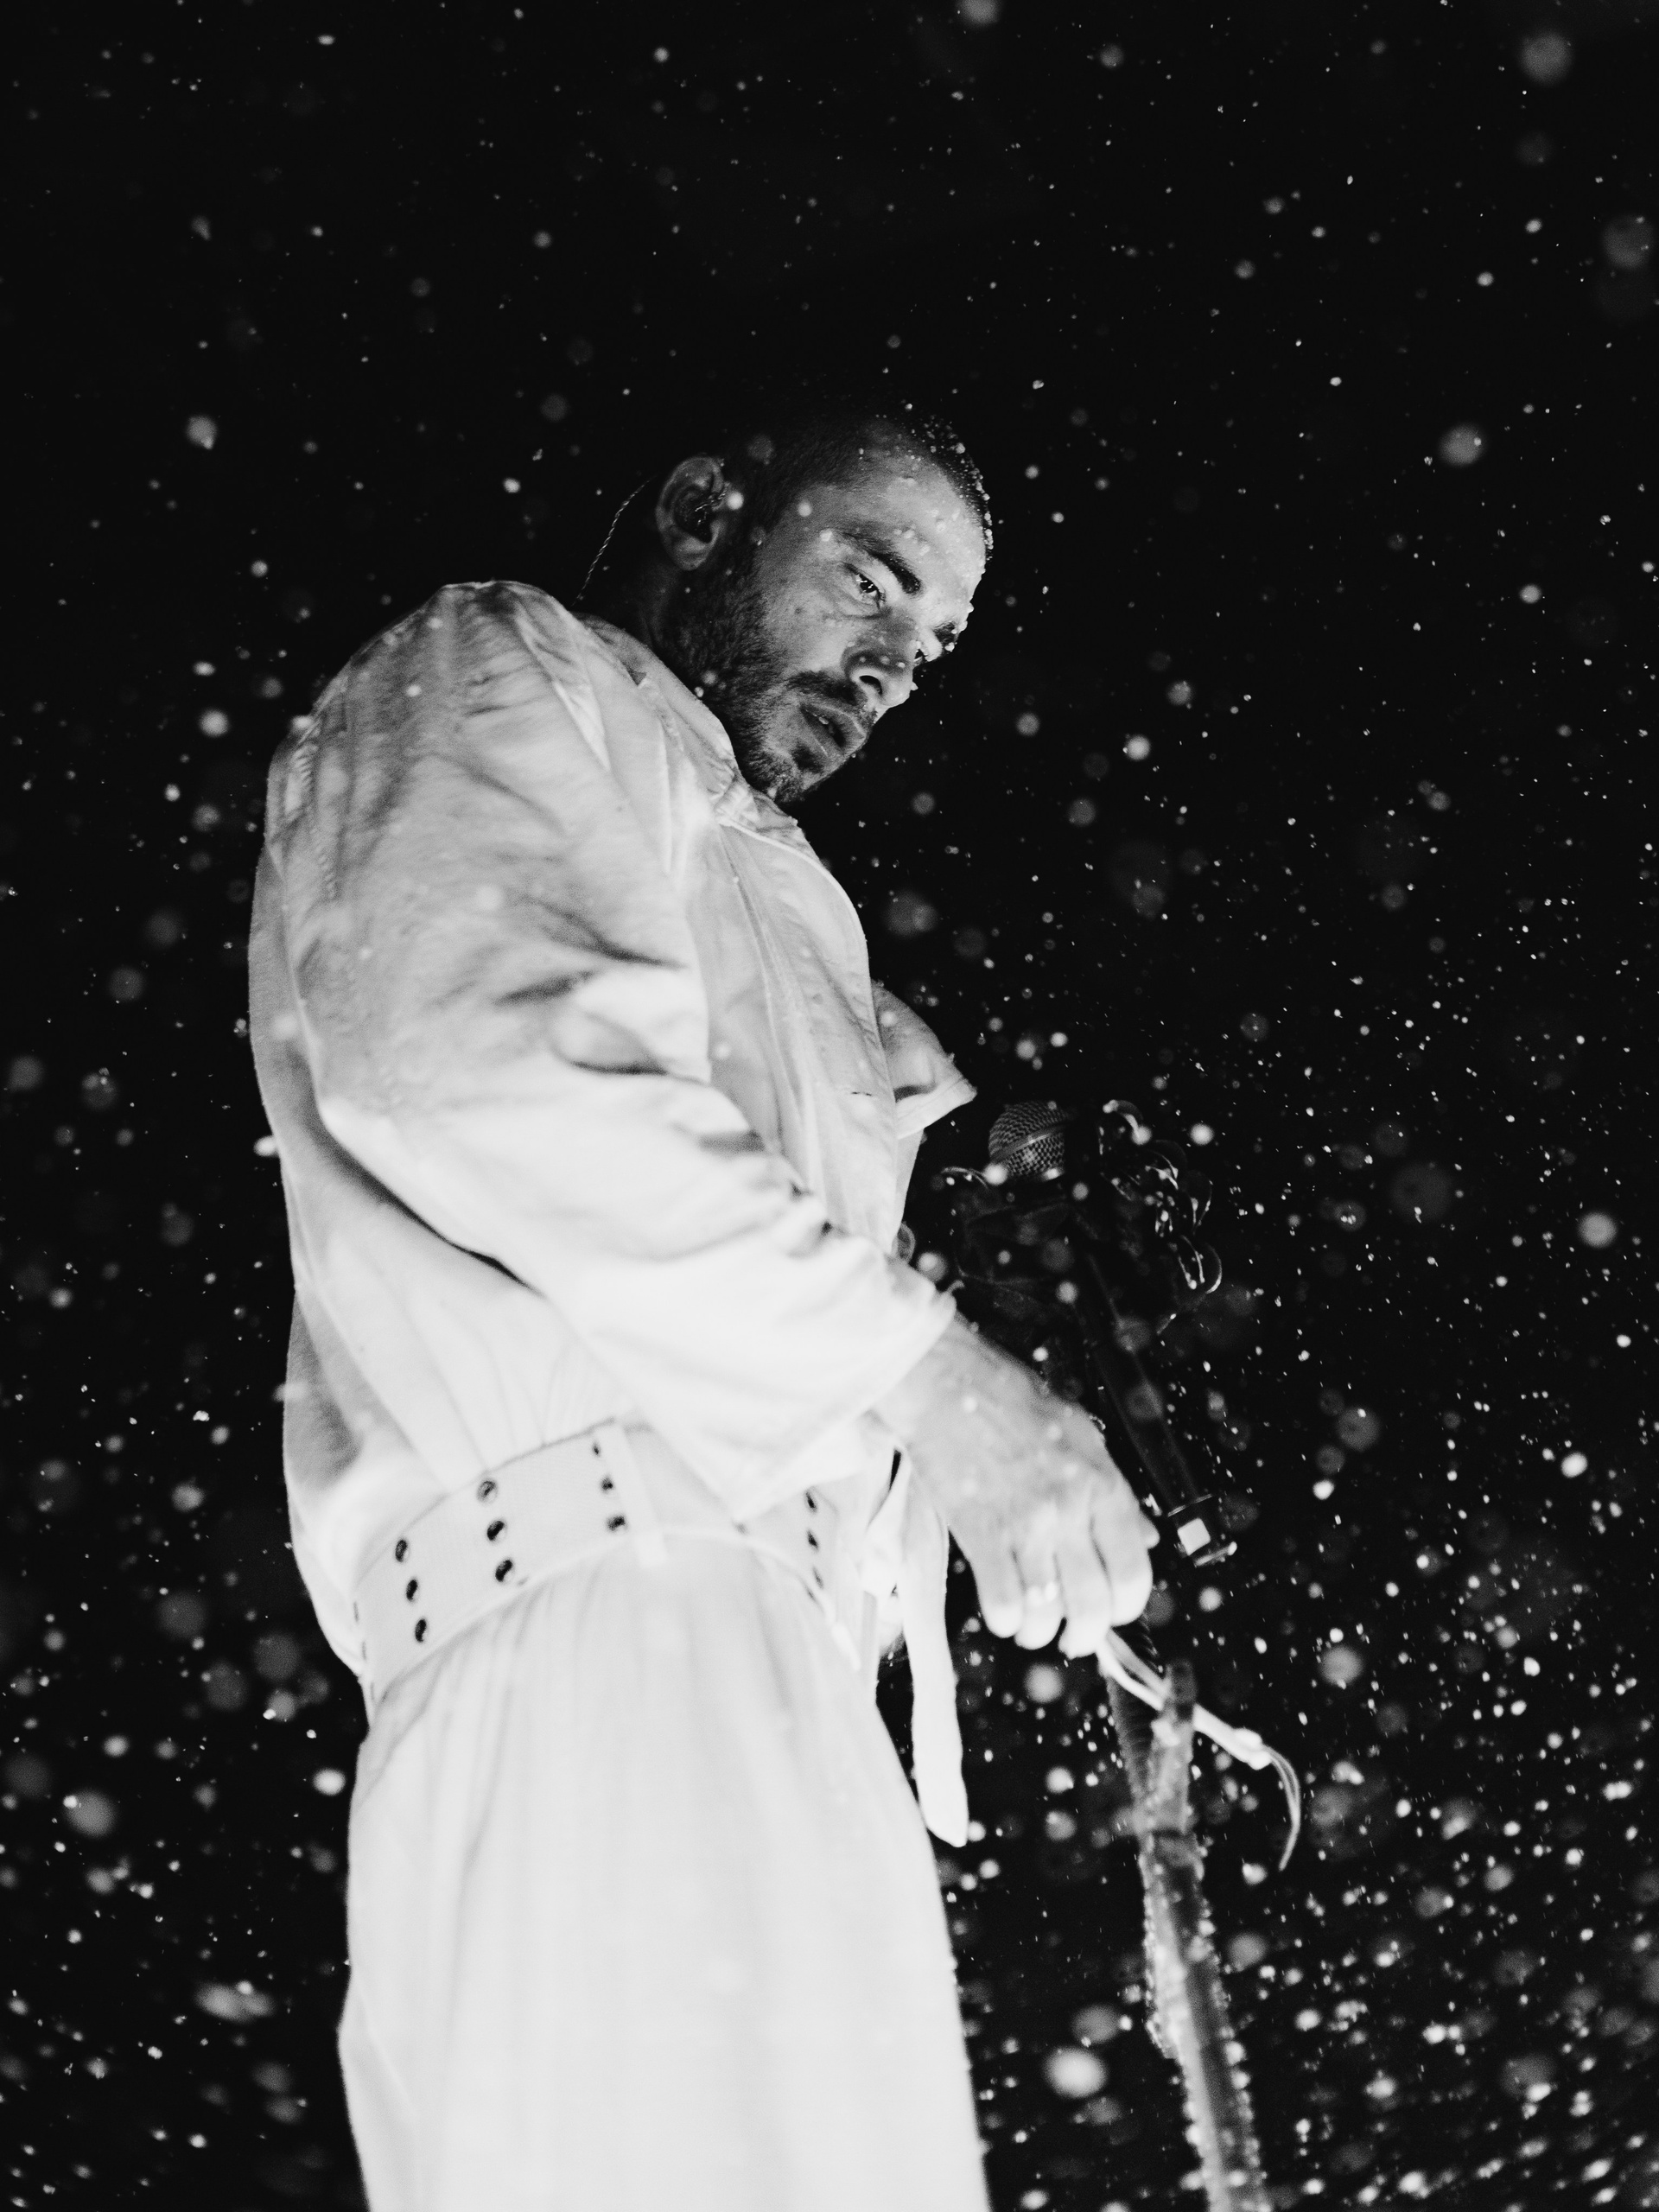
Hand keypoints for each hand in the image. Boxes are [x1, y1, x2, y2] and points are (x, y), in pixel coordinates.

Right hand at [876, 1316, 1156, 1654]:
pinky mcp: (981, 1534)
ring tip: (1033, 1626)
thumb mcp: (1083, 1436)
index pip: (1133, 1572)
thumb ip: (1116, 1493)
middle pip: (1093, 1605)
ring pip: (1046, 1613)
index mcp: (1101, 1485)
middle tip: (1075, 1637)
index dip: (1128, 1608)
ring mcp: (1025, 1525)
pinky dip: (1005, 1620)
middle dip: (1085, 1635)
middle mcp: (1069, 1509)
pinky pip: (1002, 1604)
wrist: (946, 1386)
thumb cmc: (1011, 1403)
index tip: (1115, 1614)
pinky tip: (1002, 1609)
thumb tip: (1145, 1538)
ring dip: (1040, 1632)